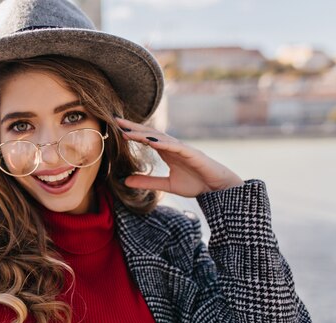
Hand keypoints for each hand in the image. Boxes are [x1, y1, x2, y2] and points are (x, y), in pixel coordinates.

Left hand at [116, 118, 243, 196]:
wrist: (218, 189)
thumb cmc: (197, 184)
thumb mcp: (167, 185)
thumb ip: (148, 182)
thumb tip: (126, 181)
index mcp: (167, 152)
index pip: (147, 139)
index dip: (132, 133)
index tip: (116, 129)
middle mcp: (173, 147)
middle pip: (150, 133)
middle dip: (133, 127)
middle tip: (116, 120)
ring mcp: (183, 148)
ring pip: (160, 138)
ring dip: (143, 134)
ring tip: (128, 131)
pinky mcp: (192, 154)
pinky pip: (175, 147)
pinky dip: (163, 143)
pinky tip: (151, 141)